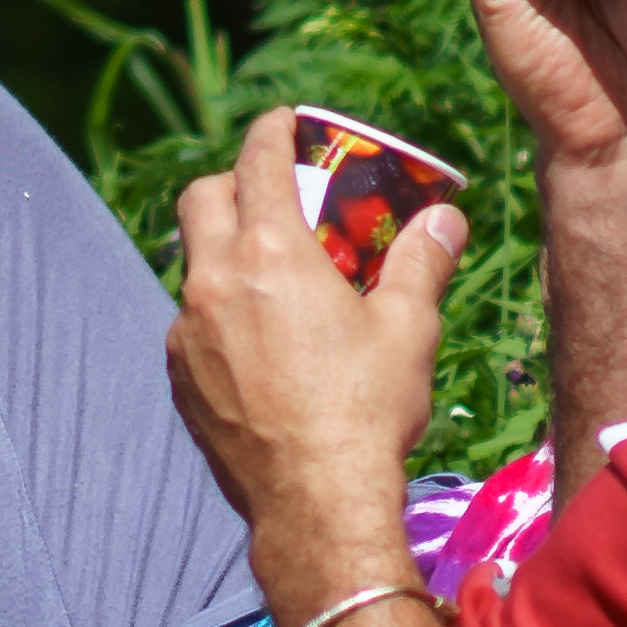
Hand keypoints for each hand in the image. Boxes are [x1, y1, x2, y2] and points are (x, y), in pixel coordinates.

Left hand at [166, 106, 469, 540]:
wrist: (316, 503)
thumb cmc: (367, 410)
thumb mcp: (408, 328)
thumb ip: (422, 260)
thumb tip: (446, 218)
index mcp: (269, 253)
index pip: (258, 161)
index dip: (272, 132)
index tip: (284, 123)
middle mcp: (214, 282)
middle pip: (200, 199)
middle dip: (231, 184)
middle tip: (270, 196)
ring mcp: (187, 333)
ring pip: (192, 265)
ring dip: (224, 254)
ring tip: (271, 279)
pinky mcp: (180, 378)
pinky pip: (190, 323)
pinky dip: (218, 313)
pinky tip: (258, 344)